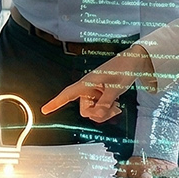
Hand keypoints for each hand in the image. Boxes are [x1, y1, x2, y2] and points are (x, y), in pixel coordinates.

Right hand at [41, 44, 155, 121]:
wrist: (134, 62)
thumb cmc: (124, 69)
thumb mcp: (116, 87)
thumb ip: (105, 103)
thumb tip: (97, 115)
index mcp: (87, 83)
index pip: (67, 94)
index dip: (55, 103)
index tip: (44, 110)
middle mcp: (88, 88)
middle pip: (85, 110)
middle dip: (98, 113)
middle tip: (114, 108)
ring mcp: (94, 92)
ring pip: (93, 111)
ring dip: (105, 112)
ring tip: (116, 106)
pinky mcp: (100, 95)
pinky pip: (99, 108)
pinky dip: (107, 110)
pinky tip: (116, 104)